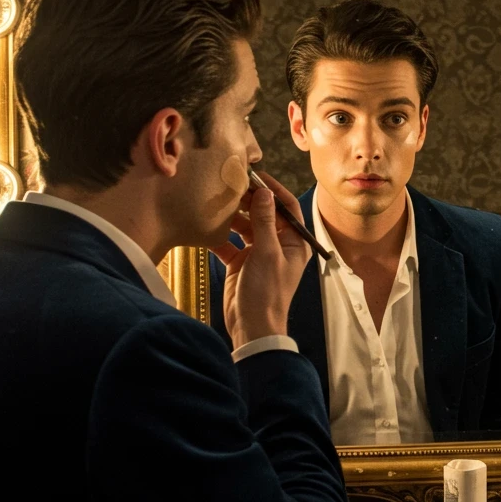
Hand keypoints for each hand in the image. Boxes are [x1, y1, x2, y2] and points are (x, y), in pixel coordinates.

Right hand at [210, 172, 310, 348]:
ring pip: (245, 226)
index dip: (274, 190)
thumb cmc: (267, 292)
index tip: (256, 175)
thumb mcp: (267, 253)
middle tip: (230, 185)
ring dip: (233, 216)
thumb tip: (265, 193)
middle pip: (264, 215)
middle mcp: (279, 245)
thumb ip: (264, 222)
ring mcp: (259, 254)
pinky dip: (219, 235)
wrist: (253, 326)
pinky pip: (229, 243)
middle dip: (249, 200)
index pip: (288, 208)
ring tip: (217, 200)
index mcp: (295, 242)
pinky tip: (205, 225)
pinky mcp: (240, 263)